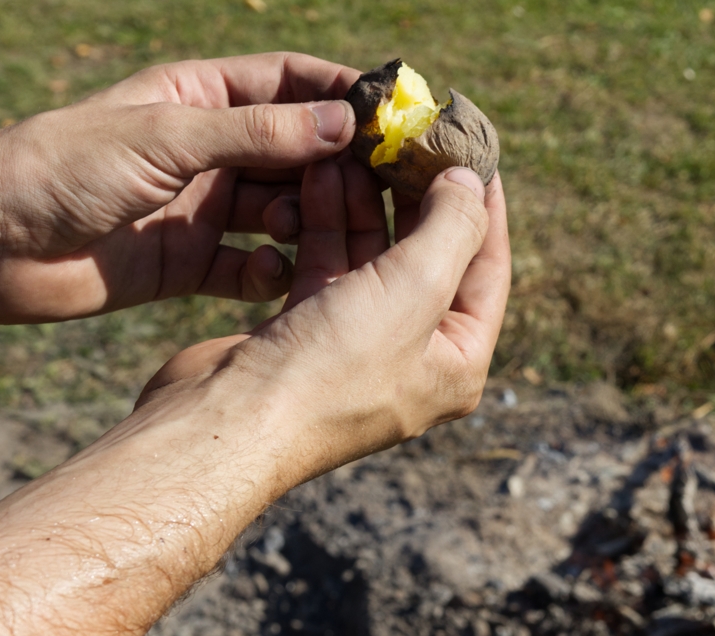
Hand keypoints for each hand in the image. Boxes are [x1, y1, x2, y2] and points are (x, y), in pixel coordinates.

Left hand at [0, 52, 360, 322]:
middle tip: (380, 192)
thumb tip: (344, 124)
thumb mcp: (168, 137)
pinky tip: (277, 276)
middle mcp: (209, 151)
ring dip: (304, 224)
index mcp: (200, 98)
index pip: (291, 85)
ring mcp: (203, 209)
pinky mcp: (191, 264)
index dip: (344, 97)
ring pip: (282, 213)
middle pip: (298, 153)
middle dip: (338, 170)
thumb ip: (257, 133)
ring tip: (311, 234)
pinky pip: (252, 270)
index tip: (396, 117)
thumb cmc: (63, 167)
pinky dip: (271, 273)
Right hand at [137, 154, 510, 480]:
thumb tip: (470, 181)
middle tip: (410, 138)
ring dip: (366, 202)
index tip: (474, 149)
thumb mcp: (415, 289)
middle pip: (430, 258)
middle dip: (417, 195)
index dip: (484, 207)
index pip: (488, 269)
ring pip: (374, 257)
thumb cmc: (331, 368)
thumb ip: (452, 229)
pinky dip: (326, 223)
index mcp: (457, 363)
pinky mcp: (308, 332)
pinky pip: (329, 265)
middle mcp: (414, 358)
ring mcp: (359, 347)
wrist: (227, 419)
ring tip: (358, 147)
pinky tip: (319, 175)